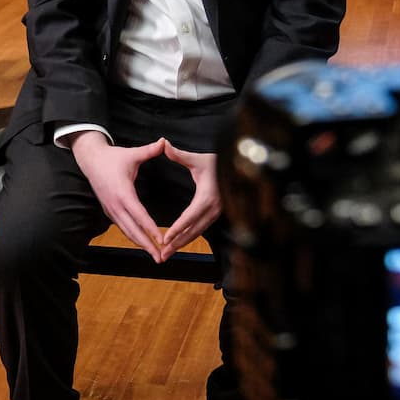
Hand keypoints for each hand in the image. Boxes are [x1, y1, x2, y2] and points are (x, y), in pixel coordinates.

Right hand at [68, 133, 168, 262]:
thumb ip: (149, 151)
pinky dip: (133, 237)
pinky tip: (143, 244)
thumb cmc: (113, 158)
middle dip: (147, 245)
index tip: (162, 239)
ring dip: (141, 244)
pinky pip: (122, 228)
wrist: (91, 160)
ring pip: (127, 231)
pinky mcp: (109, 211)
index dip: (151, 228)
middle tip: (161, 258)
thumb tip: (164, 142)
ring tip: (155, 255)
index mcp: (123, 193)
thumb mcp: (132, 154)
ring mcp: (111, 210)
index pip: (139, 214)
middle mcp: (116, 205)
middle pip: (133, 230)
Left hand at [158, 141, 219, 257]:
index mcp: (207, 197)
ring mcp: (215, 214)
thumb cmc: (217, 163)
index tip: (165, 238)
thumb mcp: (198, 159)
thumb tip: (164, 144)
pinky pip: (200, 230)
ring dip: (181, 244)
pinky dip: (188, 238)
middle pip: (193, 231)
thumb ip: (180, 155)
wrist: (238, 168)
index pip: (190, 217)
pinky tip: (177, 244)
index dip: (177, 229)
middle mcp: (213, 209)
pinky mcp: (215, 215)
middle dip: (176, 244)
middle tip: (162, 255)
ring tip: (166, 254)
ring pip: (196, 233)